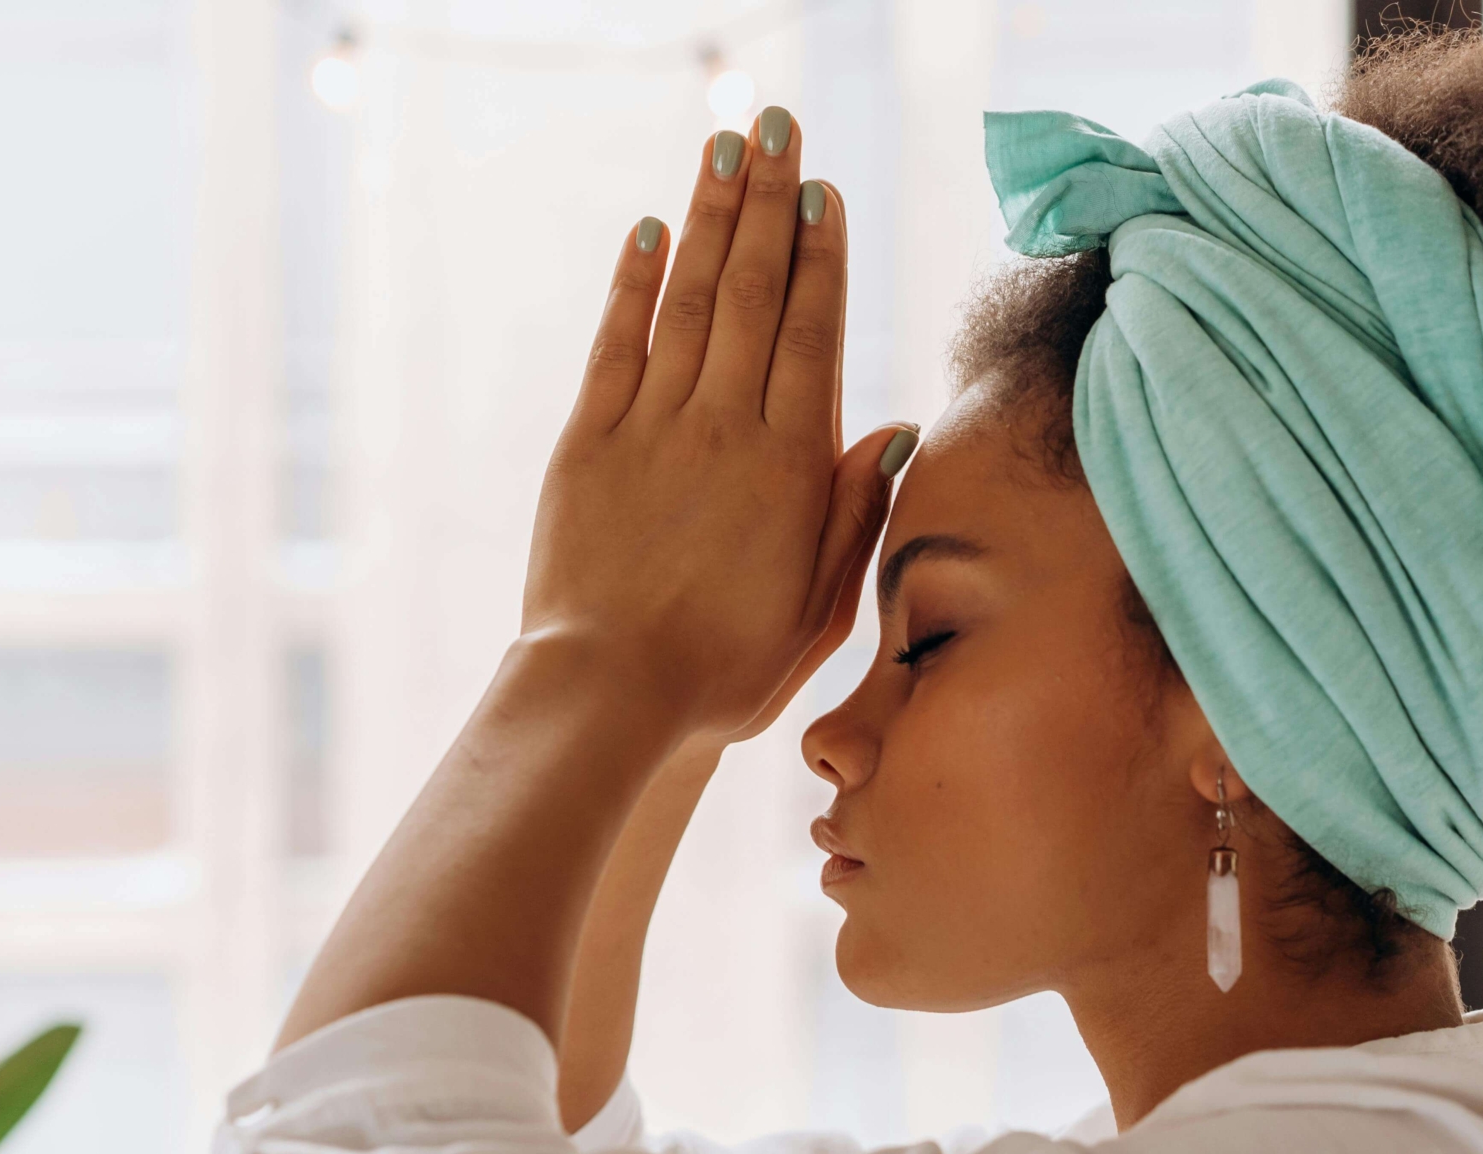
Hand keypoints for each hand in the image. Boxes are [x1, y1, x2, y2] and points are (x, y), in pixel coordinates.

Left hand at [524, 109, 911, 745]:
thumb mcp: (819, 609)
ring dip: (711, 218)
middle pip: (755, 292)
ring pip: (691, 300)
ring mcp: (653, 427)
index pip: (812, 332)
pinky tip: (652, 232)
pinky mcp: (589, 443)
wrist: (611, 697)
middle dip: (767, 203)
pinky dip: (636, 283)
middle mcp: (724, 426)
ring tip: (724, 146)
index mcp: (791, 465)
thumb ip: (854, 513)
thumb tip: (893, 430)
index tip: (822, 188)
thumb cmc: (725, 671)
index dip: (820, 253)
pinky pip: (617, 344)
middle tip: (775, 127)